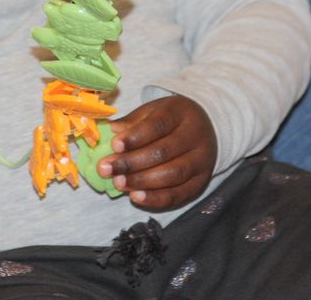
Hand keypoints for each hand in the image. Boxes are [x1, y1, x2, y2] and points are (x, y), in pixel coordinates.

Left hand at [97, 96, 216, 209]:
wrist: (204, 130)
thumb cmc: (169, 120)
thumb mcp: (152, 111)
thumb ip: (132, 121)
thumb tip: (111, 131)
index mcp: (181, 113)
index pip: (158, 124)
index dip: (135, 136)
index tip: (114, 145)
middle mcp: (195, 136)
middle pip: (163, 151)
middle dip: (131, 163)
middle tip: (106, 168)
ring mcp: (201, 161)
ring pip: (172, 174)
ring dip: (141, 181)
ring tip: (118, 182)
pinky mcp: (201, 182)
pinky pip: (179, 194)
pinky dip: (156, 198)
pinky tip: (135, 197)